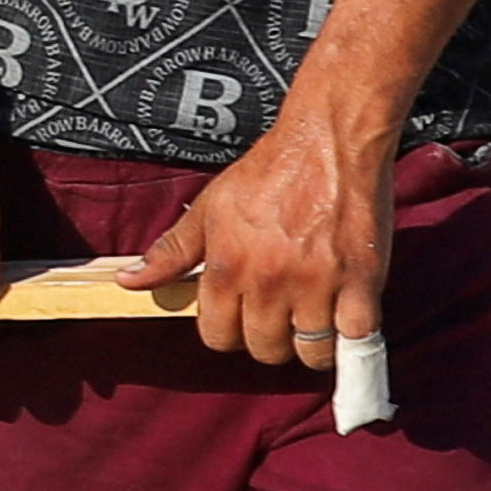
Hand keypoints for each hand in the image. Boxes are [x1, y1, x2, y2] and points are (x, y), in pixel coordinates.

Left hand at [131, 104, 389, 371]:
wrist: (329, 139)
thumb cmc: (269, 170)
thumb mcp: (210, 207)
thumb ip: (171, 252)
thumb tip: (129, 281)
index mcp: (226, 266)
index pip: (217, 336)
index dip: (228, 331)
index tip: (241, 316)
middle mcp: (268, 281)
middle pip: (263, 348)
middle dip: (269, 338)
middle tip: (280, 313)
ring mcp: (316, 284)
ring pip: (309, 351)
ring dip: (310, 343)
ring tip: (313, 317)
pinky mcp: (361, 282)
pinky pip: (355, 339)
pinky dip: (352, 339)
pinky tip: (347, 321)